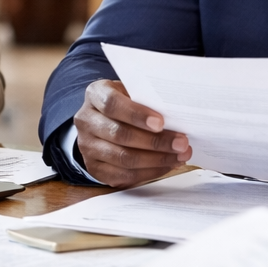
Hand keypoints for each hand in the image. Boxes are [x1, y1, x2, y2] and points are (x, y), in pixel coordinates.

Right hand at [73, 79, 190, 186]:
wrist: (103, 120)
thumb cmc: (125, 103)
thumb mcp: (132, 92)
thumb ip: (147, 100)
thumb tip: (176, 116)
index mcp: (96, 95)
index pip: (112, 104)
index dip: (137, 115)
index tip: (161, 122)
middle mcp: (86, 120)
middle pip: (120, 135)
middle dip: (155, 142)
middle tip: (181, 143)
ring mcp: (88, 146)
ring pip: (123, 158)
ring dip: (156, 160)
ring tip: (179, 156)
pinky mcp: (95, 168)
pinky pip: (124, 175)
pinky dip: (150, 172)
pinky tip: (167, 165)